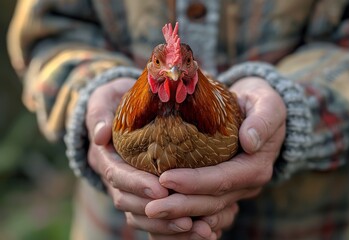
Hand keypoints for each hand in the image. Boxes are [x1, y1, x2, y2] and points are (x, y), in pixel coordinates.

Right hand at [86, 78, 192, 234]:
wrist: (124, 110)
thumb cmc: (116, 101)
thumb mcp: (105, 99)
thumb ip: (100, 112)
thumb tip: (101, 134)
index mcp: (105, 158)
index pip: (117, 176)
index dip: (137, 185)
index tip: (161, 191)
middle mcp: (116, 178)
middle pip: (130, 204)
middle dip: (157, 214)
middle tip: (187, 220)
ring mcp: (130, 188)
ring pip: (144, 217)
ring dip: (170, 227)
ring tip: (201, 230)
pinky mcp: (146, 194)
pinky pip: (159, 217)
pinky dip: (176, 228)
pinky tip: (204, 230)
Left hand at [144, 77, 285, 229]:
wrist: (259, 111)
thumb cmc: (260, 103)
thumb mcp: (267, 103)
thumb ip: (263, 120)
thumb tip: (250, 142)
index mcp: (256, 167)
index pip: (222, 180)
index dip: (194, 182)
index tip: (166, 178)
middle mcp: (247, 184)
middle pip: (212, 201)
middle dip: (181, 206)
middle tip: (150, 208)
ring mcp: (236, 190)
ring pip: (206, 208)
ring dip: (179, 212)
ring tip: (151, 211)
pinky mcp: (225, 189)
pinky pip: (205, 206)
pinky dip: (185, 213)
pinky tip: (165, 214)